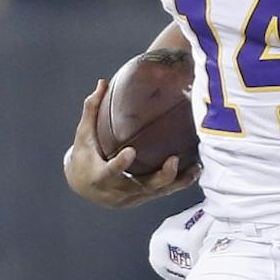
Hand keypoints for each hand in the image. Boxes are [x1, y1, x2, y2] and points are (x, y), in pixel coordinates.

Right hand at [64, 79, 198, 208]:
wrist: (84, 187)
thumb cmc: (84, 157)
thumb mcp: (84, 135)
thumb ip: (92, 110)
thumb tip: (102, 82)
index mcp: (99, 176)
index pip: (110, 171)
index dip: (120, 164)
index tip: (130, 151)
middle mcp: (118, 190)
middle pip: (143, 186)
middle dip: (161, 175)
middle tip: (175, 159)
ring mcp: (133, 197)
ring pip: (158, 192)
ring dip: (178, 181)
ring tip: (196, 167)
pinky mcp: (144, 198)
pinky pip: (165, 192)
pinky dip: (180, 183)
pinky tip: (195, 170)